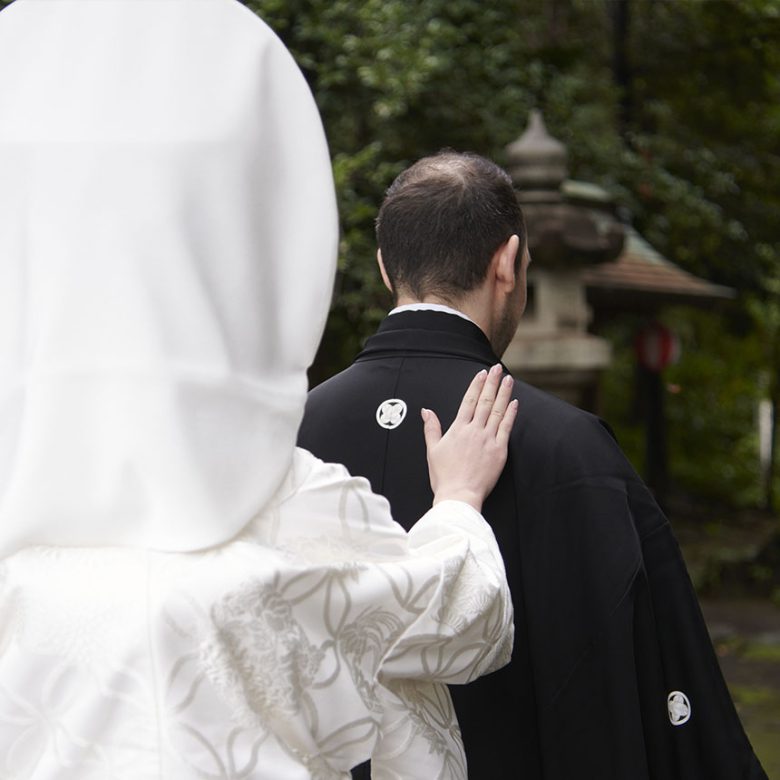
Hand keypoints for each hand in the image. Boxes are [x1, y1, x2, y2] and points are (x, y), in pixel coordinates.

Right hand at [422, 364, 517, 510]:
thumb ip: (431, 428)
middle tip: (497, 369)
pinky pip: (506, 428)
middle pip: (485, 401)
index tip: (482, 374)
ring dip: (504, 393)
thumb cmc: (444, 476)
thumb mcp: (432, 450)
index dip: (476, 385)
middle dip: (492, 383)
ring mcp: (488, 440)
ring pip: (498, 411)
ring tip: (508, 380)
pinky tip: (515, 403)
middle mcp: (474, 431)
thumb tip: (426, 411)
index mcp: (458, 429)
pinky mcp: (500, 451)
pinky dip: (511, 414)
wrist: (459, 495)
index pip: (469, 401)